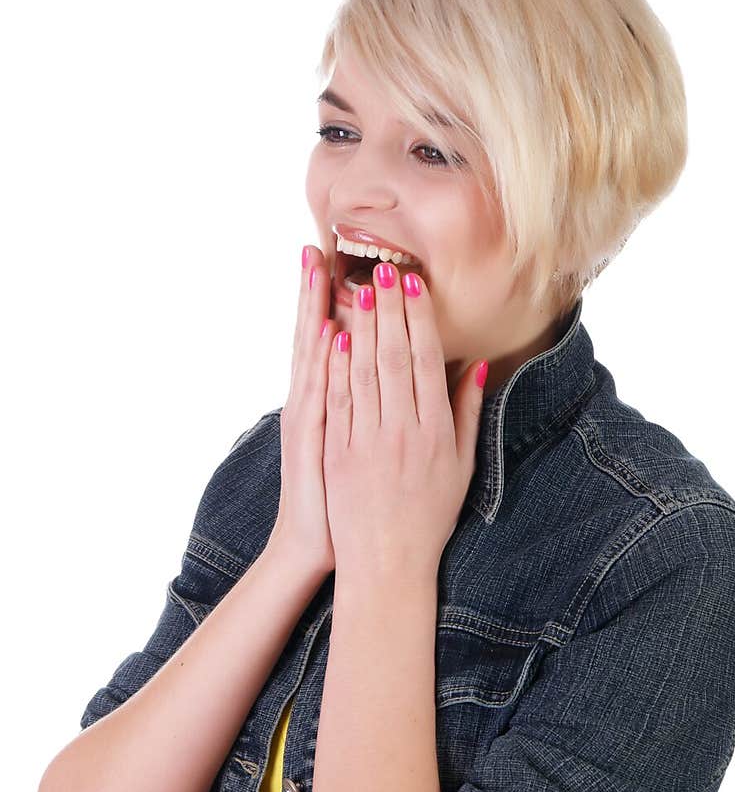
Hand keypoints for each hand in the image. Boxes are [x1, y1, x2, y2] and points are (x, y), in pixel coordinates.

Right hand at [268, 245, 336, 575]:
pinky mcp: (314, 442)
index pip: (330, 340)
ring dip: (315, 312)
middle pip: (314, 337)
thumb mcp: (349, 448)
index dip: (330, 301)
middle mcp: (312, 404)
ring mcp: (310, 421)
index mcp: (328, 403)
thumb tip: (367, 373)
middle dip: (316, 292)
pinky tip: (328, 333)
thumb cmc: (339, 500)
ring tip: (317, 270)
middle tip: (315, 246)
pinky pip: (323, 396)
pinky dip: (324, 364)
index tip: (335, 260)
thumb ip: (363, 408)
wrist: (314, 545)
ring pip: (315, 357)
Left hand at [323, 262, 487, 579]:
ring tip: (355, 287)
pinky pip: (338, 401)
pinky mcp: (338, 454)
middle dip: (387, 309)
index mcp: (435, 433)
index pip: (424, 361)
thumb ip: (468, 414)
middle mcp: (401, 433)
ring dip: (359, 326)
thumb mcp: (462, 468)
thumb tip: (475, 366)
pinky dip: (336, 366)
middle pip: (393, 357)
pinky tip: (334, 336)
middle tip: (380, 268)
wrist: (388, 564)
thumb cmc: (429, 517)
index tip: (411, 283)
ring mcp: (367, 442)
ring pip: (363, 372)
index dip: (417, 318)